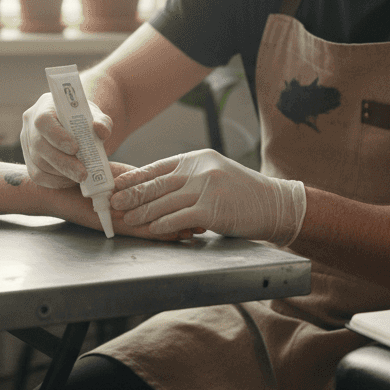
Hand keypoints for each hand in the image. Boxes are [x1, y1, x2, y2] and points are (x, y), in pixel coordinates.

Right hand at [20, 91, 112, 188]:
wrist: (77, 129)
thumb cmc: (85, 120)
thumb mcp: (97, 117)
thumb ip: (102, 122)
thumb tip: (100, 129)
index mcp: (45, 106)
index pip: (43, 121)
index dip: (57, 136)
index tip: (76, 148)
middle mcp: (31, 124)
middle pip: (39, 145)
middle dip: (62, 162)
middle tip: (82, 174)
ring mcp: (27, 142)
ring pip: (38, 163)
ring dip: (60, 174)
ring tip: (80, 176)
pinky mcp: (28, 160)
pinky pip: (37, 175)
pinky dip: (54, 182)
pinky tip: (70, 180)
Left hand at [110, 149, 305, 246]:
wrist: (275, 205)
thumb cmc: (243, 195)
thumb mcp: (215, 176)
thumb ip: (190, 179)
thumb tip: (159, 188)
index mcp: (198, 159)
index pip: (159, 167)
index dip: (135, 177)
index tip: (117, 185)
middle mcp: (201, 169)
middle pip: (157, 183)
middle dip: (132, 194)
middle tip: (113, 202)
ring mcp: (208, 187)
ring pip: (165, 201)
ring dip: (142, 212)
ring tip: (127, 219)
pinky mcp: (213, 208)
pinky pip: (180, 218)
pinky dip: (163, 224)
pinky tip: (151, 230)